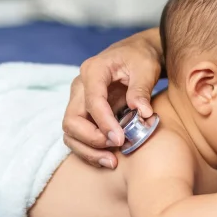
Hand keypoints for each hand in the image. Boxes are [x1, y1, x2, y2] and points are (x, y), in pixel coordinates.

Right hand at [62, 30, 161, 168]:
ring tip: (111, 162)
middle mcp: (80, 86)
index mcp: (93, 71)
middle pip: (72, 119)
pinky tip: (107, 159)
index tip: (120, 139)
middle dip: (91, 139)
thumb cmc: (140, 57)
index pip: (92, 101)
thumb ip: (141, 89)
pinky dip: (89, 150)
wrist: (137, 53)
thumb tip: (142, 112)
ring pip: (70, 132)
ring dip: (87, 150)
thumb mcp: (145, 68)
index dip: (104, 123)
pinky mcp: (83, 113)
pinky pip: (78, 136)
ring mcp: (79, 101)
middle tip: (116, 147)